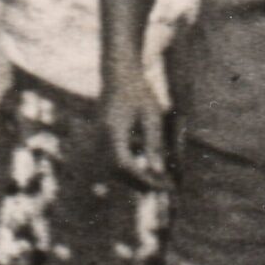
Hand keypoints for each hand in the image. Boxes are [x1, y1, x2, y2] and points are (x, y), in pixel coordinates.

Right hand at [102, 68, 167, 184]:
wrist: (118, 77)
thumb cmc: (138, 93)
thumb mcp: (152, 116)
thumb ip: (154, 144)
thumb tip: (158, 171)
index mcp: (112, 132)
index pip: (124, 166)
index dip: (144, 179)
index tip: (164, 186)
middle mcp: (100, 138)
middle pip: (118, 172)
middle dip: (142, 182)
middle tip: (167, 187)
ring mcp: (98, 140)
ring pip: (115, 169)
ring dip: (137, 177)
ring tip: (162, 180)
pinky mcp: (102, 140)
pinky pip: (114, 161)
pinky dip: (132, 168)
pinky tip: (151, 168)